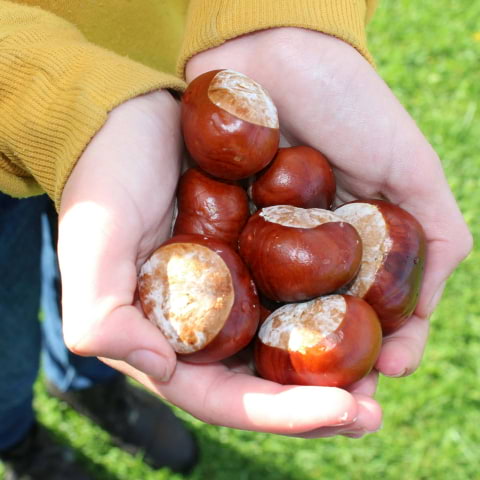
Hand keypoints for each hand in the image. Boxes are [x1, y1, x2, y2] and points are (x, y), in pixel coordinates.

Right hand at [58, 88, 378, 438]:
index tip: (342, 411)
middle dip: (323, 400)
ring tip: (388, 365)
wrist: (137, 110)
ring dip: (340, 359)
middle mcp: (212, 315)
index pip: (225, 396)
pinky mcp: (264, 245)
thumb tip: (161, 368)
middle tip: (374, 407)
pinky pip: (307, 282)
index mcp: (172, 332)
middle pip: (269, 378)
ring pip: (295, 337)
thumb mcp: (94, 243)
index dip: (281, 413)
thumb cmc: (109, 174)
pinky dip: (340, 299)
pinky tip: (376, 303)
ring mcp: (242, 281)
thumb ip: (103, 314)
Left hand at [185, 28, 471, 377]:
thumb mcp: (409, 172)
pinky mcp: (211, 234)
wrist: (273, 52)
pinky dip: (235, 320)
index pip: (360, 321)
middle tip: (339, 409)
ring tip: (293, 398)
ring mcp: (253, 250)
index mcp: (345, 250)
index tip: (378, 388)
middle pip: (309, 333)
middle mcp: (297, 259)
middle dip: (324, 376)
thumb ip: (433, 243)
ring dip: (280, 364)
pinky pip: (221, 288)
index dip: (372, 358)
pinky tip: (244, 348)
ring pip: (265, 323)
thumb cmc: (348, 103)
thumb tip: (417, 327)